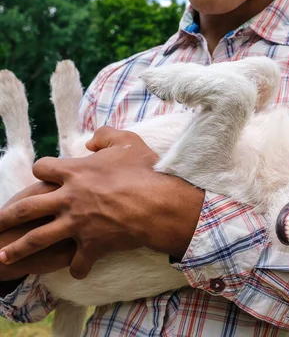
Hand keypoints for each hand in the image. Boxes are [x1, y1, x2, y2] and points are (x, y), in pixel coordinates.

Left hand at [0, 127, 204, 279]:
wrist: (157, 204)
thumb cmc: (145, 171)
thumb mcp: (128, 141)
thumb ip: (106, 135)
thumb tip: (90, 141)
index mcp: (75, 172)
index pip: (42, 168)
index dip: (42, 170)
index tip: (43, 174)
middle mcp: (68, 199)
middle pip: (27, 208)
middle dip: (7, 216)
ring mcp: (76, 224)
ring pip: (38, 239)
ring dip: (19, 249)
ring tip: (4, 256)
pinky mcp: (90, 245)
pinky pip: (77, 262)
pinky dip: (77, 267)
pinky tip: (77, 270)